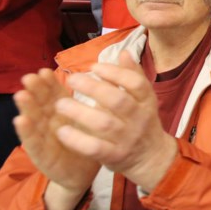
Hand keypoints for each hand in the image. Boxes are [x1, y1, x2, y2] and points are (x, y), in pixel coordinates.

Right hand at [13, 69, 101, 194]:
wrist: (83, 174)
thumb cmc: (88, 140)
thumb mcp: (94, 116)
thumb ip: (98, 96)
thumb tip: (107, 72)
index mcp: (62, 112)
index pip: (55, 94)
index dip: (50, 83)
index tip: (45, 71)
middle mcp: (49, 123)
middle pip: (42, 104)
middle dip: (36, 90)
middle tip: (30, 77)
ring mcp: (44, 139)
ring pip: (34, 120)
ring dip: (27, 107)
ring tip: (21, 94)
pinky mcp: (42, 157)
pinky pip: (34, 143)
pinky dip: (27, 132)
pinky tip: (20, 120)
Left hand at [54, 52, 178, 191]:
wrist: (150, 157)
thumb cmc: (141, 121)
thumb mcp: (143, 98)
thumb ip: (132, 76)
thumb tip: (123, 52)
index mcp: (146, 101)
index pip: (136, 83)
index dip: (115, 73)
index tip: (94, 66)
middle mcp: (139, 118)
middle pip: (118, 100)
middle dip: (93, 88)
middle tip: (71, 79)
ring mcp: (127, 138)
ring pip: (104, 123)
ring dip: (80, 112)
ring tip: (60, 104)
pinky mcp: (115, 156)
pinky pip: (95, 148)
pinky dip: (78, 140)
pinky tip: (62, 131)